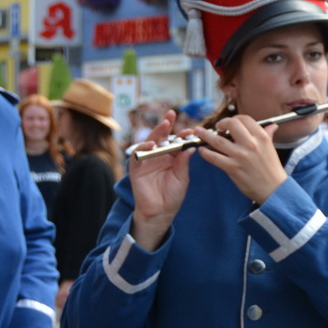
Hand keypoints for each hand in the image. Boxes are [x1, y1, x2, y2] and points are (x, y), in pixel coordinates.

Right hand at [129, 113, 192, 250]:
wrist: (161, 211)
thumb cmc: (172, 195)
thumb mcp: (182, 176)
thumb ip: (183, 162)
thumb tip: (190, 147)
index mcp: (171, 157)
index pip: (175, 141)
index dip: (181, 134)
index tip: (191, 130)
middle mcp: (158, 156)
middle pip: (161, 137)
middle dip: (166, 125)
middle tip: (172, 115)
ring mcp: (147, 161)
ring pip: (149, 142)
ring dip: (156, 132)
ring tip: (165, 125)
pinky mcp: (136, 168)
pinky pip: (137, 155)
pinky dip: (143, 148)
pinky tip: (151, 144)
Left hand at [191, 114, 287, 203]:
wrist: (273, 188)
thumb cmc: (272, 168)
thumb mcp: (271, 148)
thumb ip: (268, 135)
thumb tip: (272, 126)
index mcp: (261, 137)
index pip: (245, 119)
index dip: (235, 118)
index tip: (230, 123)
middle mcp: (251, 144)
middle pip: (231, 124)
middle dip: (221, 123)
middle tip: (217, 127)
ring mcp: (240, 155)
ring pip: (218, 140)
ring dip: (205, 135)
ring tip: (198, 132)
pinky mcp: (232, 167)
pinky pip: (214, 157)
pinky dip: (205, 153)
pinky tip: (202, 151)